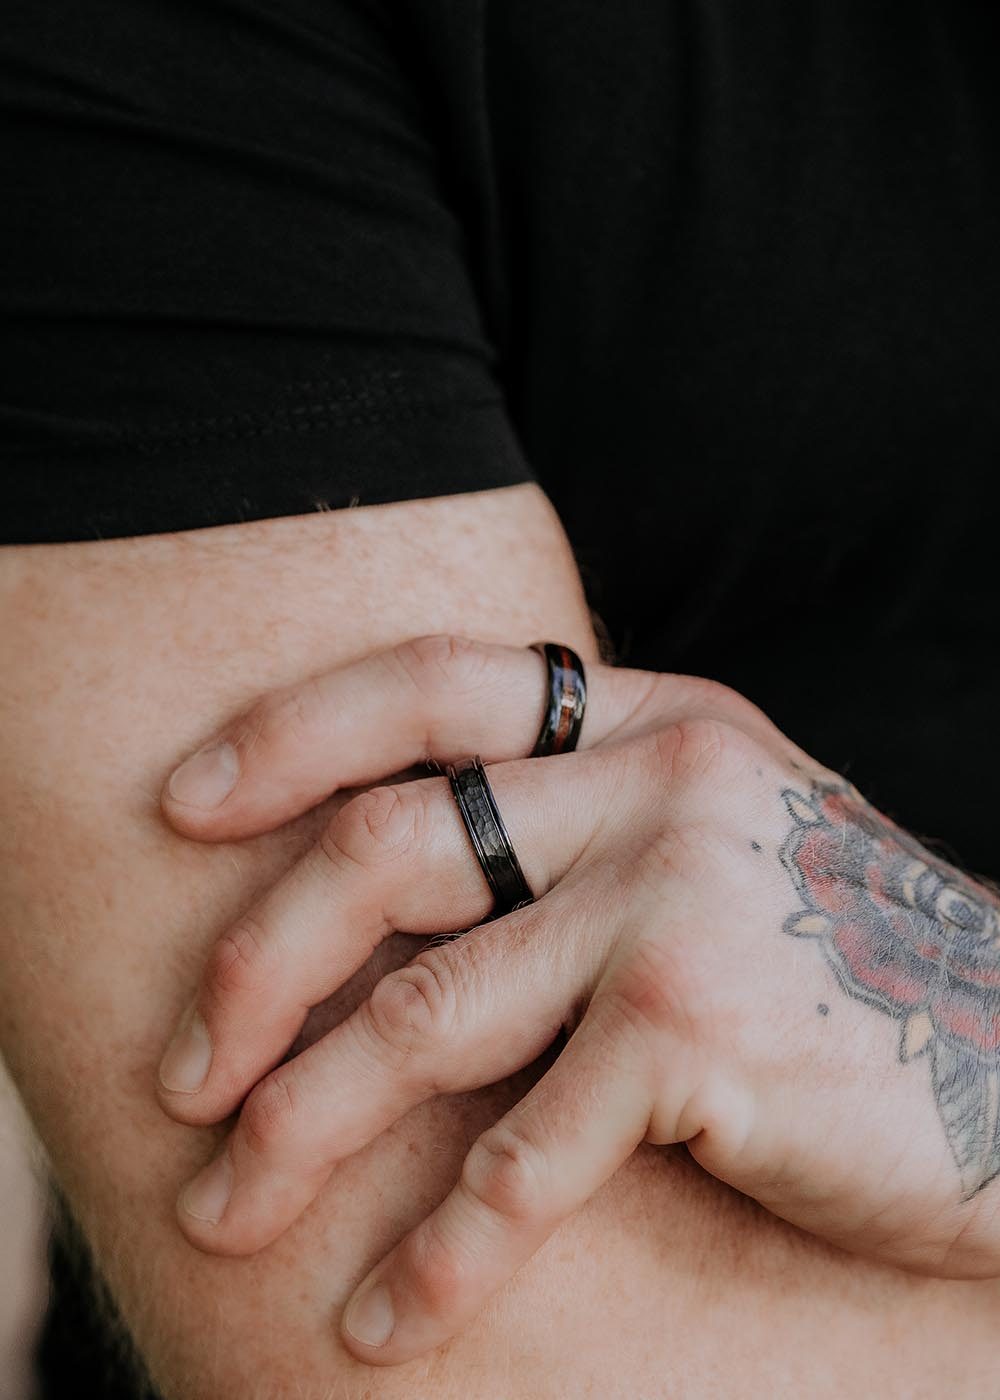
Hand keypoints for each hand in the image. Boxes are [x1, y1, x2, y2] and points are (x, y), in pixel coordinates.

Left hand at [155, 635, 999, 1363]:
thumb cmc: (833, 960)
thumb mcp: (709, 841)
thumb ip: (575, 824)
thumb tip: (367, 874)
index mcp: (649, 723)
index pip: (427, 684)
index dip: (284, 736)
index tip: (178, 807)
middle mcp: (660, 784)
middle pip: (382, 849)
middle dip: (249, 971)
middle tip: (179, 1077)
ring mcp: (678, 901)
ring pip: (417, 1014)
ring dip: (296, 1130)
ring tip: (223, 1211)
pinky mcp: (700, 1034)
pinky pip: (518, 1157)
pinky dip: (436, 1254)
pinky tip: (381, 1320)